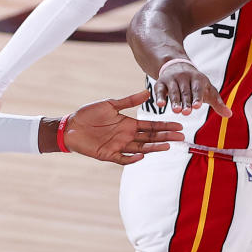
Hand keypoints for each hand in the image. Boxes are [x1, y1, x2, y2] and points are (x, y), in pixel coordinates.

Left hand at [64, 90, 184, 164]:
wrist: (70, 126)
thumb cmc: (89, 114)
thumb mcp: (111, 104)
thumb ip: (129, 101)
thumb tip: (147, 93)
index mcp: (128, 124)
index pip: (151, 125)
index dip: (164, 126)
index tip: (178, 126)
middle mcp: (126, 136)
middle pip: (150, 137)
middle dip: (165, 137)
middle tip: (181, 137)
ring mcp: (118, 146)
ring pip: (141, 148)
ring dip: (154, 147)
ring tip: (167, 146)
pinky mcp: (108, 154)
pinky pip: (122, 158)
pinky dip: (132, 158)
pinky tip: (141, 155)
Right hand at [153, 60, 231, 117]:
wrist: (177, 66)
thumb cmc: (196, 84)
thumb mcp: (208, 91)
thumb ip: (217, 103)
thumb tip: (229, 115)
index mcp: (198, 79)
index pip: (198, 89)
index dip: (197, 97)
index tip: (198, 106)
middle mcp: (184, 77)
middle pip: (185, 92)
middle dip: (186, 102)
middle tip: (186, 112)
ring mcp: (172, 79)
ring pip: (173, 91)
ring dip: (174, 101)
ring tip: (176, 111)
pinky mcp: (161, 82)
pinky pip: (159, 89)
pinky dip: (159, 96)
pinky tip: (160, 105)